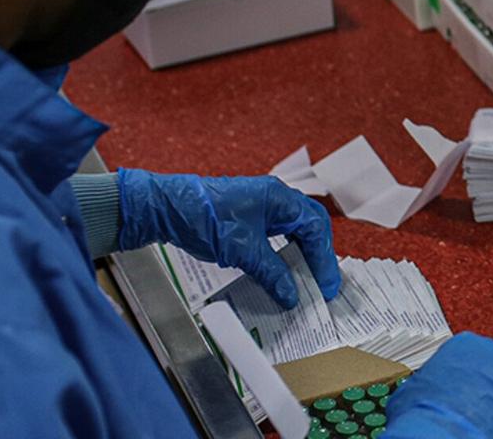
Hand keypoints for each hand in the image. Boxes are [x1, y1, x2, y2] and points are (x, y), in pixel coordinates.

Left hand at [115, 169, 339, 308]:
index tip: (326, 284)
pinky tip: (282, 271)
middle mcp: (276, 199)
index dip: (324, 258)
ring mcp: (262, 207)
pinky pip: (277, 237)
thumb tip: (291, 294)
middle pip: (311, 228)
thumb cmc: (202, 216)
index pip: (315, 228)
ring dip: (302, 256)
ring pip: (295, 232)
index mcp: (280, 198)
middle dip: (319, 256)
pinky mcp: (249, 218)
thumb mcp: (242, 250)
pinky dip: (284, 254)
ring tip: (305, 281)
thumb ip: (272, 273)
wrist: (166, 208)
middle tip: (322, 284)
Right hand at [386, 333, 492, 438]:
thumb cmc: (427, 410)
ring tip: (476, 426)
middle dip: (480, 393)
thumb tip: (417, 392)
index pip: (466, 358)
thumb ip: (425, 382)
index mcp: (468, 344)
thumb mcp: (412, 389)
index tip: (453, 392)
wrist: (447, 436)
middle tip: (465, 410)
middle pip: (492, 375)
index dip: (458, 380)